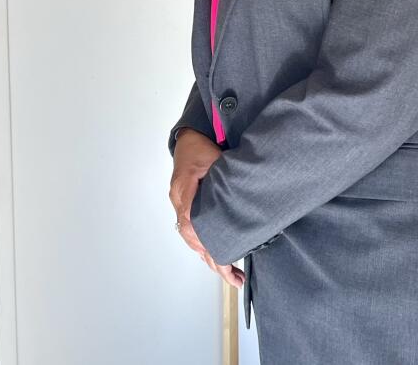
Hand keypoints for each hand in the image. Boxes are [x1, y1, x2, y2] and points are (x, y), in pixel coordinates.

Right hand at [170, 129, 244, 288]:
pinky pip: (192, 234)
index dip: (206, 241)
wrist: (188, 140)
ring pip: (192, 239)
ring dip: (209, 258)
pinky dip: (204, 249)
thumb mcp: (214, 158)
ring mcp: (180, 206)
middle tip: (234, 277)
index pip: (191, 220)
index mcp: (184, 189)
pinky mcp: (185, 208)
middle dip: (213, 259)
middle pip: (192, 237)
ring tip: (230, 276)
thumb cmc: (200, 148)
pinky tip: (217, 261)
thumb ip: (222, 179)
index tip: (221, 258)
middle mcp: (179, 201)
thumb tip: (238, 199)